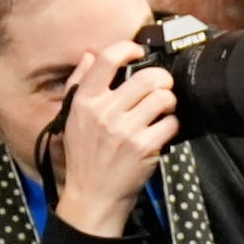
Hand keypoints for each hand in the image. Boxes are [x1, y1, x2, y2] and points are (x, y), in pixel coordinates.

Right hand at [41, 42, 180, 238]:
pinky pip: (171, 123)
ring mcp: (125, 130)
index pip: (106, 60)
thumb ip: (79, 83)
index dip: (127, 48)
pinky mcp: (144, 146)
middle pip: (147, 77)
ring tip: (163, 110)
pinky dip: (172, 125)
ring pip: (163, 98)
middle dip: (161, 79)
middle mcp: (104, 112)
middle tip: (162, 86)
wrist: (92, 196)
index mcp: (84, 101)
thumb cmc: (84, 157)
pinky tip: (163, 131)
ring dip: (169, 102)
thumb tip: (90, 55)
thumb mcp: (71, 117)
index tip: (137, 51)